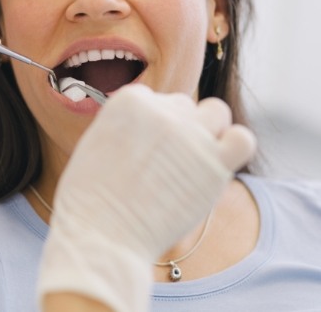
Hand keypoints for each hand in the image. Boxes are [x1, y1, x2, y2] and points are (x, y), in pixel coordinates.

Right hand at [38, 85, 255, 311]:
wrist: (101, 235)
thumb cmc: (91, 197)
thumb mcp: (97, 140)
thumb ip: (127, 124)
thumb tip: (151, 126)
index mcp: (130, 99)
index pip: (155, 98)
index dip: (151, 125)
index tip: (144, 149)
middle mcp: (163, 110)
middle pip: (183, 106)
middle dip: (177, 129)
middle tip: (164, 163)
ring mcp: (191, 136)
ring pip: (217, 112)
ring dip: (209, 130)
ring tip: (194, 159)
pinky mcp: (215, 164)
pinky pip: (243, 140)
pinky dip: (234, 146)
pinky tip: (217, 164)